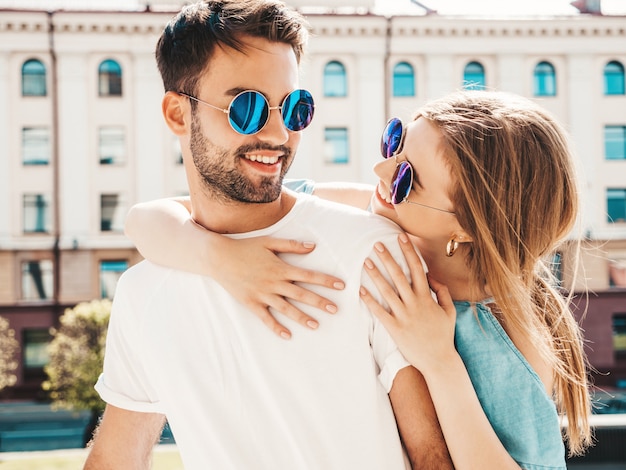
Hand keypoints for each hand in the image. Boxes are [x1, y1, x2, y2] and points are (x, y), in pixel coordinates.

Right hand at [217, 236, 344, 338]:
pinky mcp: (252, 303)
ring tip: (317, 325)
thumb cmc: (246, 247)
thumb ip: (291, 245)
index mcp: (280, 268)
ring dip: (302, 317)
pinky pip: (266, 318)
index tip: (341, 286)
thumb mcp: (269, 242)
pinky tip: (287, 335)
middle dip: (319, 302)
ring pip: (286, 308)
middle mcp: (274, 283)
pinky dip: (276, 327)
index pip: (308, 275)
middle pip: (301, 294)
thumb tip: (313, 246)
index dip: (325, 280)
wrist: (219, 258)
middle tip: (336, 310)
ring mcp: (263, 294)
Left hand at [359, 233, 457, 373]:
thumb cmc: (444, 335)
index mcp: (427, 297)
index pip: (418, 268)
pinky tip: (360, 290)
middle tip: (376, 244)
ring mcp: (404, 316)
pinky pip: (380, 312)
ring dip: (376, 275)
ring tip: (366, 262)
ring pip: (387, 291)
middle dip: (388, 258)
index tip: (401, 237)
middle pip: (399, 275)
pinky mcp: (395, 329)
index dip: (409, 251)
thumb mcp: (449, 311)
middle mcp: (415, 304)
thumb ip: (442, 291)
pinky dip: (370, 300)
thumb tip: (432, 276)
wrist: (439, 360)